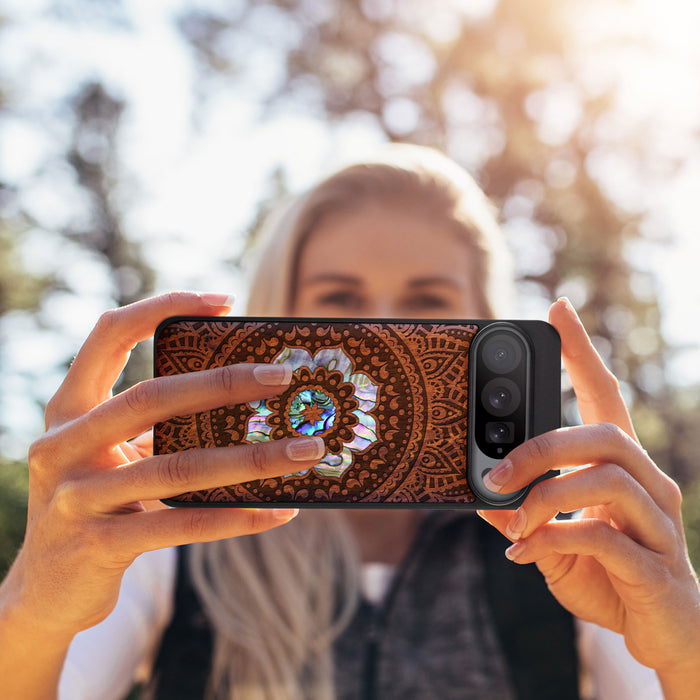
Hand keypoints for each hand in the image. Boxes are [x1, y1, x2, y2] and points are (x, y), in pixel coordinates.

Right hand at [3, 292, 323, 639]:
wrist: (46, 590)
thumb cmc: (98, 504)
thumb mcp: (113, 455)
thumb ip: (156, 427)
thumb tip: (247, 400)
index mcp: (68, 410)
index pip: (108, 335)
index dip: (162, 307)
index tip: (224, 301)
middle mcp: (63, 445)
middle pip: (151, 397)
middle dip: (223, 383)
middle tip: (283, 376)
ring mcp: (76, 497)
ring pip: (178, 468)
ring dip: (252, 459)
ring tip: (306, 450)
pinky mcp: (98, 546)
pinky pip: (182, 525)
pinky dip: (237, 517)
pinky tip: (280, 511)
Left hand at [478, 298, 699, 691]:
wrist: (664, 635)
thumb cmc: (609, 577)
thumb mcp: (553, 540)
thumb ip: (523, 515)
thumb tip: (481, 495)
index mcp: (622, 468)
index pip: (605, 396)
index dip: (582, 352)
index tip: (558, 309)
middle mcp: (649, 484)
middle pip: (604, 434)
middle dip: (541, 447)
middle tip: (495, 472)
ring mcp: (659, 524)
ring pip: (607, 479)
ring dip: (545, 497)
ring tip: (512, 522)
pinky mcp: (657, 567)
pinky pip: (604, 538)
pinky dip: (554, 540)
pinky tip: (524, 554)